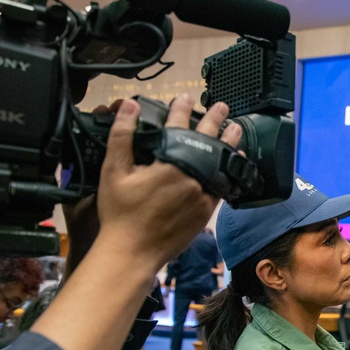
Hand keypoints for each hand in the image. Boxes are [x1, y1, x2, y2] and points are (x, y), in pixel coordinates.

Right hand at [95, 93, 240, 269]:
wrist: (132, 252)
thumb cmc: (119, 213)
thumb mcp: (114, 171)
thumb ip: (123, 136)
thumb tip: (130, 106)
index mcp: (168, 164)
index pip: (177, 128)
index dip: (180, 110)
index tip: (184, 97)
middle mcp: (190, 177)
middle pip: (207, 142)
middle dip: (214, 120)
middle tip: (221, 106)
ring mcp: (202, 194)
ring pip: (220, 163)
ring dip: (228, 144)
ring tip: (235, 130)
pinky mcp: (206, 210)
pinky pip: (223, 186)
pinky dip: (228, 171)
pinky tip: (232, 163)